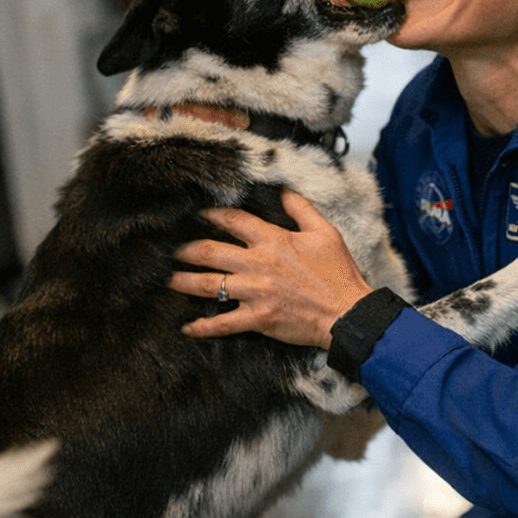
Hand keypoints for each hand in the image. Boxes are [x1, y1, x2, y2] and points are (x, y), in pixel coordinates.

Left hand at [170, 189, 374, 348]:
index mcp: (274, 240)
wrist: (348, 313)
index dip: (211, 214)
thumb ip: (302, 209)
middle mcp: (259, 264)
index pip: (233, 221)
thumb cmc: (339, 274)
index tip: (197, 213)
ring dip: (184, 282)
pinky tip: (188, 327)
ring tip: (168, 280)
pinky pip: (223, 323)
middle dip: (185, 250)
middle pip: (210, 251)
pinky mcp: (258, 318)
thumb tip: (285, 191)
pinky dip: (203, 326)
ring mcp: (256, 292)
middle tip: (172, 250)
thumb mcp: (325, 232)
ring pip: (209, 284)